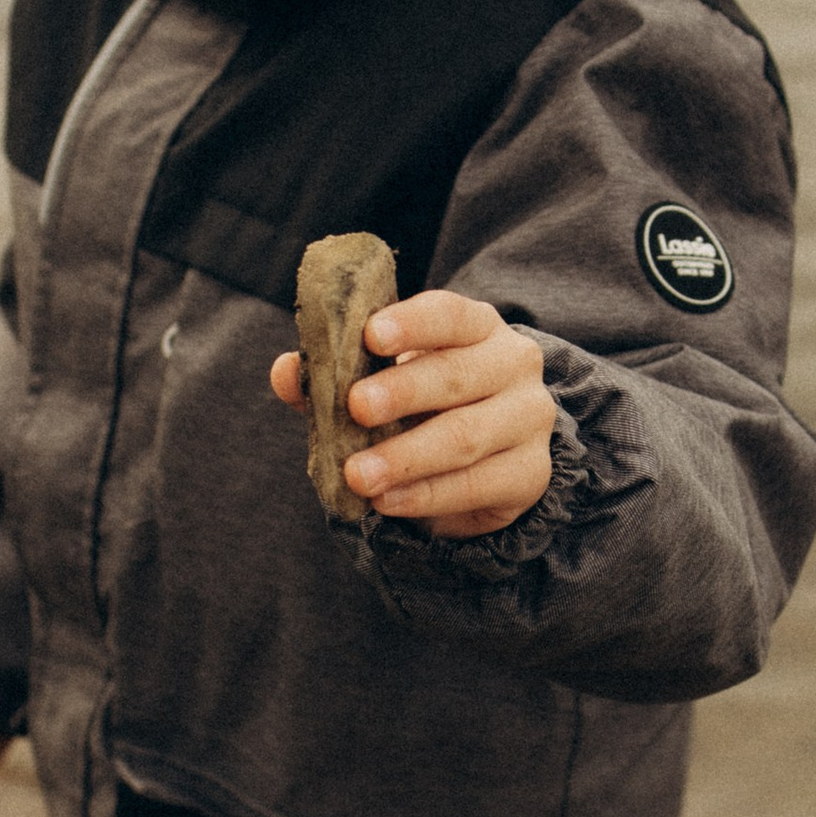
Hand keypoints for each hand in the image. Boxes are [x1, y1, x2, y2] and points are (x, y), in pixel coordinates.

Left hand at [269, 289, 555, 538]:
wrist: (489, 455)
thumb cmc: (425, 403)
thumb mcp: (381, 380)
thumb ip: (334, 375)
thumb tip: (286, 373)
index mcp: (476, 326)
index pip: (449, 314)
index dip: (412, 323)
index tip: (370, 335)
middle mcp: (512, 364)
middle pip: (457, 374)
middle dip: (403, 391)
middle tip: (355, 408)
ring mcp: (528, 419)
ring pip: (466, 436)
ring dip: (406, 458)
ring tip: (358, 475)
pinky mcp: (530, 473)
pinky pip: (477, 485)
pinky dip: (427, 496)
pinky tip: (388, 502)